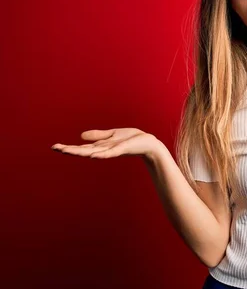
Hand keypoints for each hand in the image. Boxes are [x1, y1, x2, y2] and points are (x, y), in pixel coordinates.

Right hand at [51, 128, 165, 161]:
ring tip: (67, 151)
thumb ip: (98, 136)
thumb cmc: (132, 139)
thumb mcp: (112, 135)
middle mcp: (104, 150)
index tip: (55, 147)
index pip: (82, 147)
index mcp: (101, 146)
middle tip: (55, 148)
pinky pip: (109, 153)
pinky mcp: (121, 149)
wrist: (148, 144)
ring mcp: (112, 151)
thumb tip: (81, 136)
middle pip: (83, 151)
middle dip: (70, 150)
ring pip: (93, 152)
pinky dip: (100, 154)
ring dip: (80, 152)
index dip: (69, 147)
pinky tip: (91, 154)